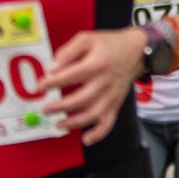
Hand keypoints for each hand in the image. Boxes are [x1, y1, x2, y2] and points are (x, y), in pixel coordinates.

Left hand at [42, 28, 148, 144]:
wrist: (137, 50)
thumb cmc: (110, 44)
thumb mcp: (87, 38)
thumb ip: (68, 52)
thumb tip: (52, 68)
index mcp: (97, 64)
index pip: (71, 76)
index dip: (53, 83)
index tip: (41, 86)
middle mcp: (105, 82)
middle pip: (80, 99)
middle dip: (60, 106)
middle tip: (46, 108)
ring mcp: (112, 95)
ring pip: (92, 115)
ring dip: (74, 122)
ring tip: (59, 123)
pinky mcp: (116, 103)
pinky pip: (108, 123)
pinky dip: (98, 134)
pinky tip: (86, 139)